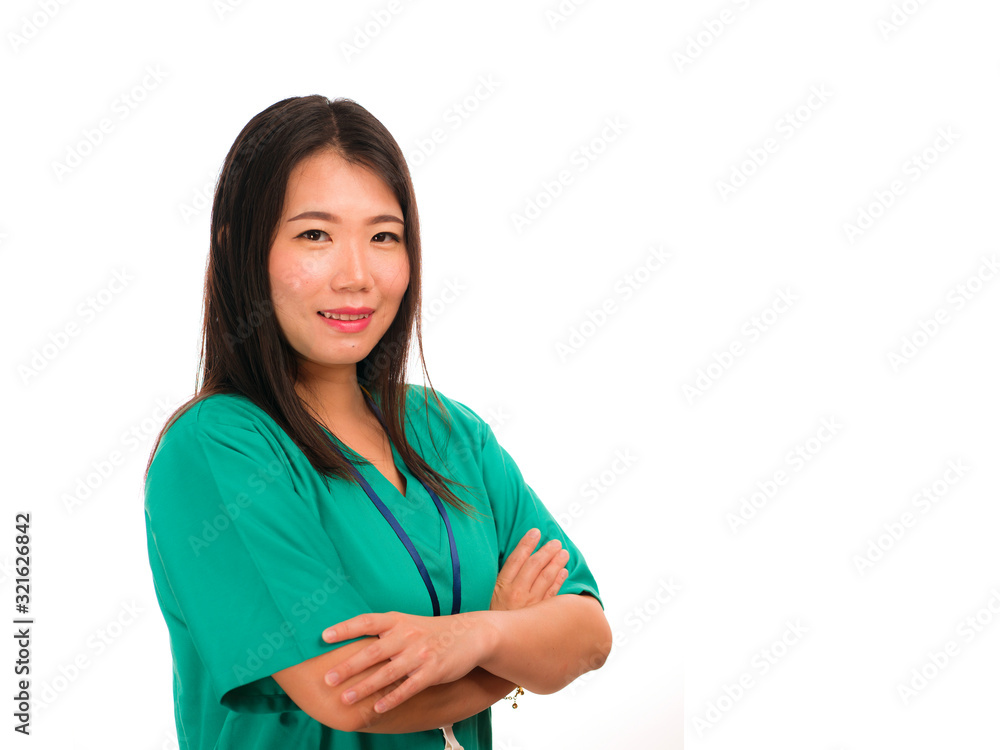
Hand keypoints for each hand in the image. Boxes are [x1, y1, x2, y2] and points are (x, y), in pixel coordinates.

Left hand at [321, 611, 488, 713]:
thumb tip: (352, 642)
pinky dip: (392, 699)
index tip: (323, 636)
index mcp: (398, 621)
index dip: (345, 628)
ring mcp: (420, 654)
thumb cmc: (432, 631)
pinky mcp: (432, 672)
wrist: (471, 634)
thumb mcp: (409, 623)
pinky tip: (377, 709)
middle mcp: (406, 636)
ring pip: (387, 673)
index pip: (366, 621)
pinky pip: (408, 688)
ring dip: (364, 687)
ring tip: (345, 698)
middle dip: (348, 666)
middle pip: (372, 652)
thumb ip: (385, 631)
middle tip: (327, 678)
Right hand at [491, 528, 569, 611]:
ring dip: (557, 563)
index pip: (517, 558)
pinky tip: (563, 572)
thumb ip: (505, 578)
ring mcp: (529, 604)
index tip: (535, 532)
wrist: (496, 642)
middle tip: (555, 542)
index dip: (527, 543)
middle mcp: (516, 593)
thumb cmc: (493, 616)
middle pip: (534, 565)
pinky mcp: (539, 614)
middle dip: (546, 551)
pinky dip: (559, 581)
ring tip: (563, 553)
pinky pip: (552, 594)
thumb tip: (520, 558)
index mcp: (502, 586)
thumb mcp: (492, 595)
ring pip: (546, 578)